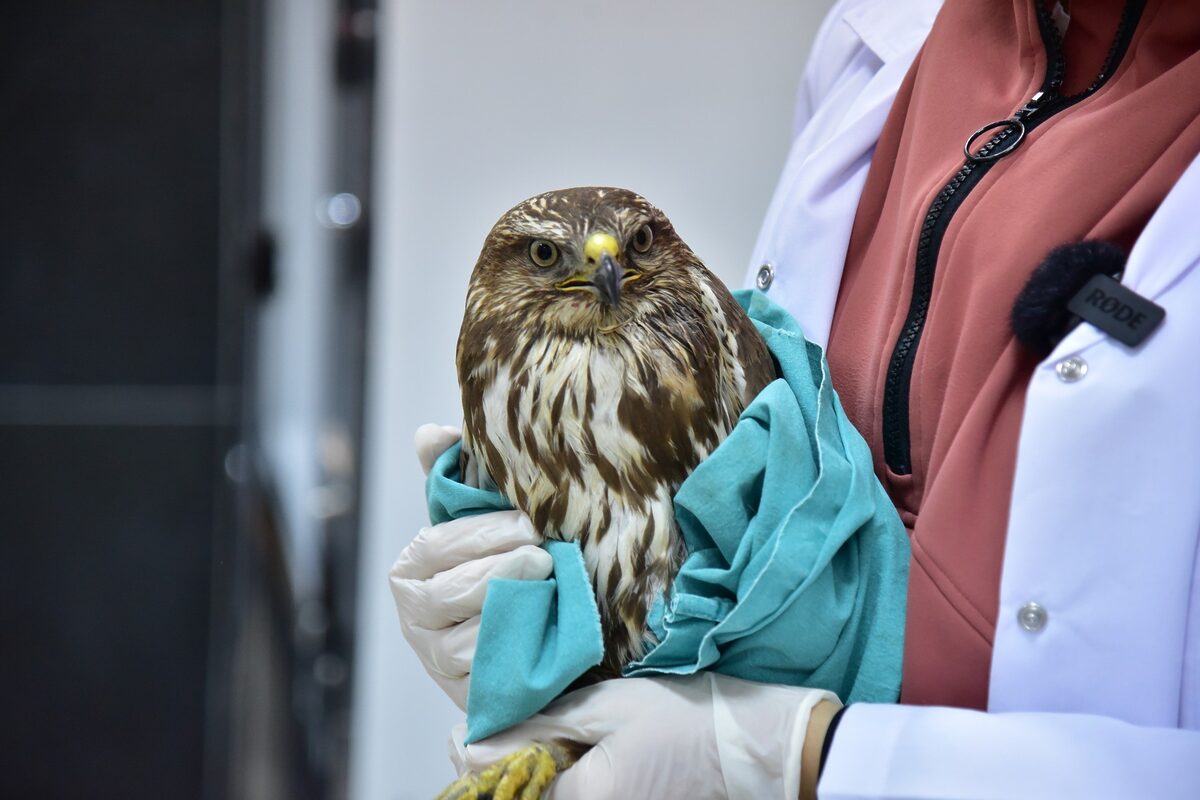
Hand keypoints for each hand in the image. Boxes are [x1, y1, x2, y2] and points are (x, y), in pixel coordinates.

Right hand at [390, 424, 552, 708]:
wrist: (543, 629)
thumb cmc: (507, 562)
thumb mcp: (484, 518)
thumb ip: (454, 476)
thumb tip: (430, 433)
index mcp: (410, 569)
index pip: (436, 546)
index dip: (483, 533)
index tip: (529, 523)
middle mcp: (415, 618)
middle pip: (450, 592)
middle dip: (500, 568)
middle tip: (543, 553)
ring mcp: (439, 661)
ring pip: (466, 636)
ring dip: (511, 607)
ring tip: (548, 583)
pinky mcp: (470, 694)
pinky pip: (488, 673)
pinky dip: (516, 647)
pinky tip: (545, 623)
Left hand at [451, 673, 839, 798]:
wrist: (756, 749)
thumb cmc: (685, 720)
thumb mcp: (608, 708)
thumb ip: (538, 727)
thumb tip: (469, 742)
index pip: (502, 791)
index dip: (480, 760)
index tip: (470, 730)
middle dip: (508, 766)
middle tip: (505, 730)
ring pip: (551, 799)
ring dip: (536, 772)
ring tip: (544, 735)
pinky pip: (581, 798)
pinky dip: (565, 778)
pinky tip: (571, 752)